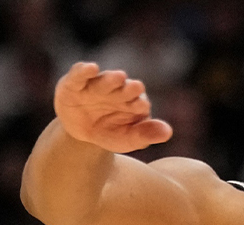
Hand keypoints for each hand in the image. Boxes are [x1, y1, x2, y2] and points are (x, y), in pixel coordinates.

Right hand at [54, 62, 172, 153]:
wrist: (81, 133)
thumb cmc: (110, 133)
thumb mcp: (128, 138)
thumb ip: (146, 134)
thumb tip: (168, 133)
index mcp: (133, 102)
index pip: (139, 102)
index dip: (140, 105)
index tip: (142, 107)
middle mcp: (117, 90)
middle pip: (125, 88)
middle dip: (130, 89)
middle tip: (136, 87)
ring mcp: (97, 85)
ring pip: (105, 80)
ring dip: (112, 79)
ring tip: (119, 77)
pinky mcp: (75, 83)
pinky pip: (79, 74)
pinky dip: (84, 70)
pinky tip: (91, 67)